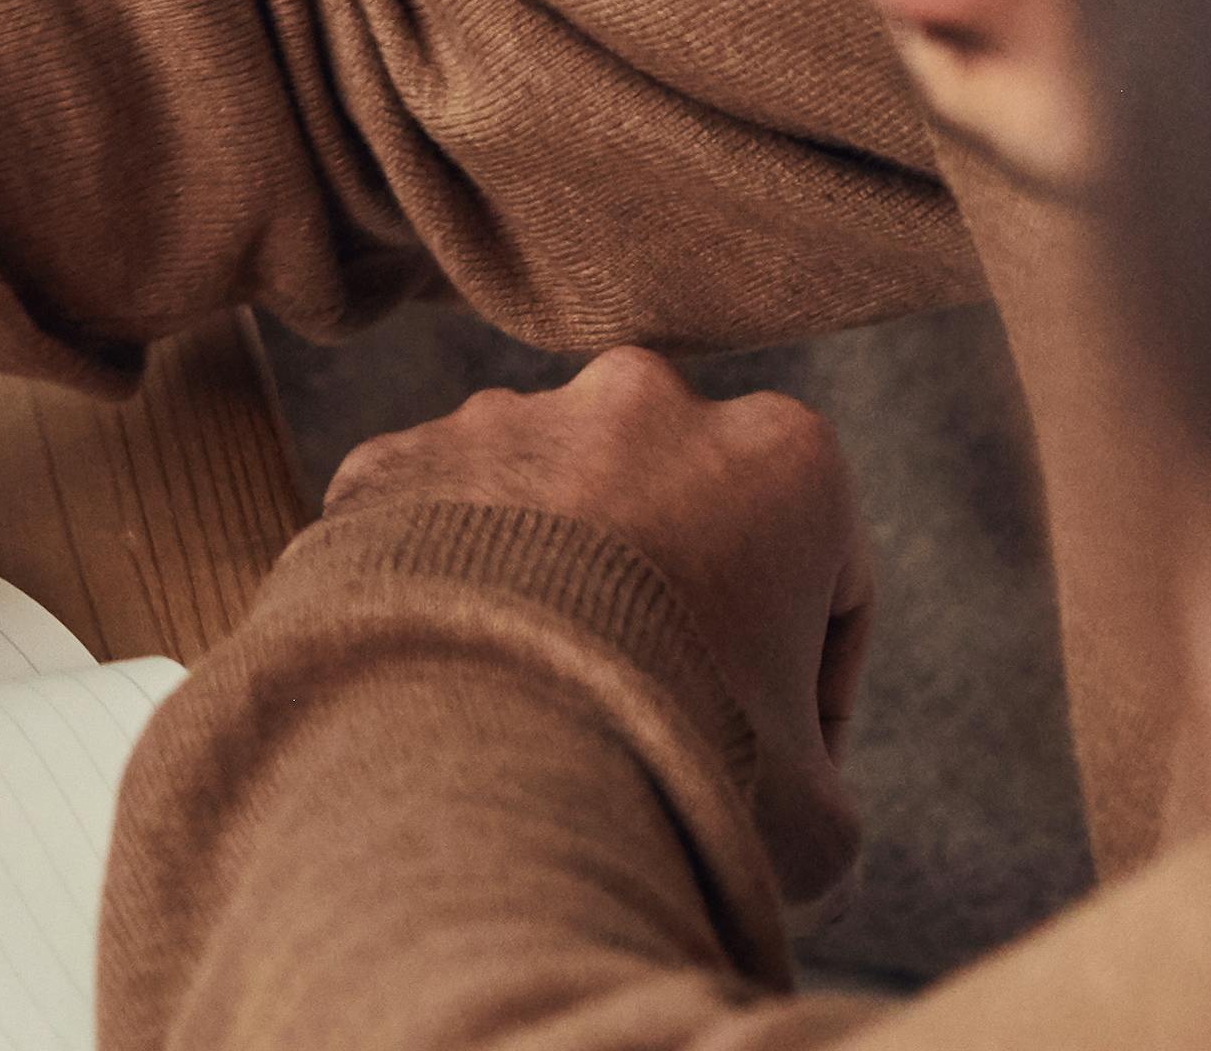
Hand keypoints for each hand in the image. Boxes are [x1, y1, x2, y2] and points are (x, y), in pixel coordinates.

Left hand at [324, 351, 874, 897]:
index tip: (777, 762)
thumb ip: (813, 773)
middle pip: (677, 527)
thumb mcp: (815, 809)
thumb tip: (783, 794)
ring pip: (548, 519)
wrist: (487, 751)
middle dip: (671, 614)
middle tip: (652, 726)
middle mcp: (641, 401)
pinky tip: (453, 690)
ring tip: (540, 711)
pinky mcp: (392, 460)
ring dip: (552, 595)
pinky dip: (450, 601)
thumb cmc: (682, 765)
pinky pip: (433, 535)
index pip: (818, 580)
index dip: (809, 687)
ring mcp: (501, 420)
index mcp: (781, 454)